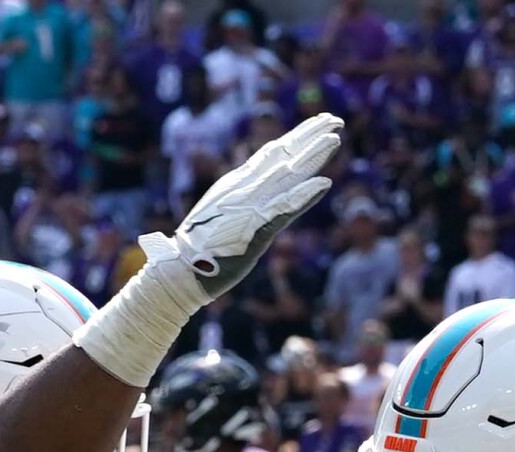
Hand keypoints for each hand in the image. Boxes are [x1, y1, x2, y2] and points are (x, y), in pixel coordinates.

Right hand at [80, 114, 340, 384]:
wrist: (179, 269)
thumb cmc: (202, 248)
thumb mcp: (224, 215)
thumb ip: (242, 201)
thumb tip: (259, 196)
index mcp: (239, 184)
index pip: (273, 154)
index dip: (297, 137)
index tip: (320, 123)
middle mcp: (245, 188)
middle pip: (283, 155)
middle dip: (309, 136)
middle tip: (335, 119)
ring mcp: (249, 206)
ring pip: (286, 175)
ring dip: (312, 156)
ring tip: (334, 139)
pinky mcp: (253, 228)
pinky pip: (283, 209)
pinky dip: (304, 196)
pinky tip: (324, 183)